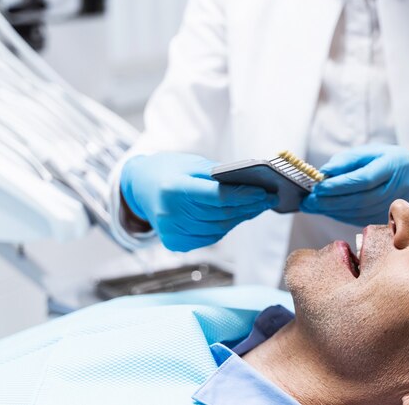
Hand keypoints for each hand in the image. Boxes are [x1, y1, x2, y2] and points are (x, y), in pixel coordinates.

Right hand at [120, 152, 277, 250]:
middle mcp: (171, 213)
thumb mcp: (192, 165)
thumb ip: (218, 176)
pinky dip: (225, 228)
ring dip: (240, 218)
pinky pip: (209, 237)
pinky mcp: (174, 243)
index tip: (264, 192)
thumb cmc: (171, 170)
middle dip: (248, 207)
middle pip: (220, 214)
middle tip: (268, 200)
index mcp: (174, 189)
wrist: (140, 186)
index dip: (243, 196)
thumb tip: (251, 188)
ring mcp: (171, 231)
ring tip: (257, 208)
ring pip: (218, 229)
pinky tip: (237, 217)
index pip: (217, 197)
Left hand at [301, 144, 408, 225]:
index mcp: (395, 165)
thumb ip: (347, 160)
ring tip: (312, 206)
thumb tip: (325, 172)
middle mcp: (399, 187)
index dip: (339, 185)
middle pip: (360, 199)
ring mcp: (395, 206)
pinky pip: (360, 219)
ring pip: (359, 212)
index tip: (318, 187)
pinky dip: (340, 216)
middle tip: (308, 201)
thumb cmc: (386, 160)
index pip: (364, 179)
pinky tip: (327, 211)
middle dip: (330, 201)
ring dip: (332, 211)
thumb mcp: (370, 152)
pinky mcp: (388, 218)